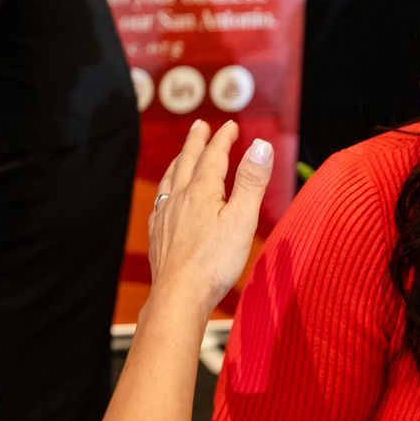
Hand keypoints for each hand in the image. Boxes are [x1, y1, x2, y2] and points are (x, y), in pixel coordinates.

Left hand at [147, 120, 271, 318]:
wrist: (180, 294)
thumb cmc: (214, 261)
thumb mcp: (242, 219)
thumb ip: (251, 181)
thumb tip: (261, 146)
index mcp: (201, 192)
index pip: (213, 156)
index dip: (223, 139)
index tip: (230, 126)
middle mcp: (179, 198)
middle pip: (186, 162)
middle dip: (196, 142)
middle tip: (200, 126)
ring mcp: (165, 216)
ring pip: (170, 180)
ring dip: (178, 162)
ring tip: (181, 155)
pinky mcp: (158, 235)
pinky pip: (160, 203)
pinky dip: (166, 190)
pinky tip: (165, 198)